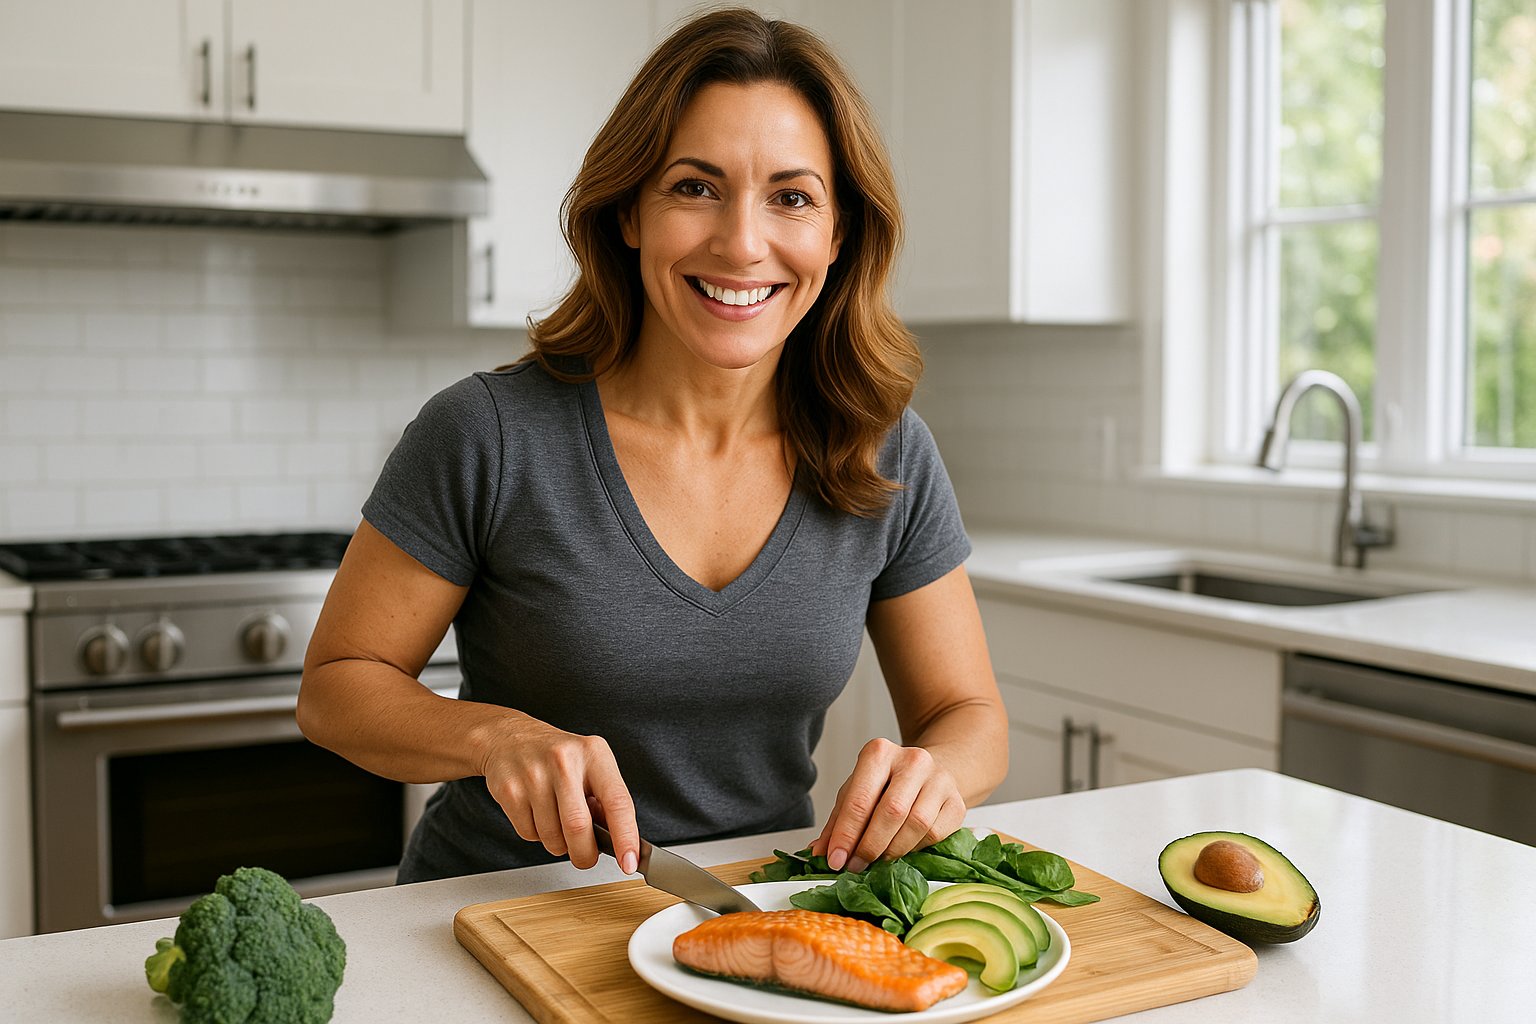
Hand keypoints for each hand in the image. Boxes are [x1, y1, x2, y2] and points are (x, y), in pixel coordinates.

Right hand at [478, 713, 639, 872]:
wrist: (509, 738)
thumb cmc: (557, 757)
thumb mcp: (590, 766)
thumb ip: (604, 800)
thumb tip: (617, 842)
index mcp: (593, 753)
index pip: (617, 802)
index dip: (625, 837)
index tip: (630, 862)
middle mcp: (564, 760)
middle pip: (579, 827)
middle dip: (585, 854)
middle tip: (585, 856)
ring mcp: (534, 774)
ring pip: (552, 837)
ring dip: (558, 844)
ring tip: (556, 820)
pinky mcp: (510, 790)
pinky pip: (528, 834)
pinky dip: (536, 835)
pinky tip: (536, 812)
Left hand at [809, 737, 967, 872]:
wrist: (931, 773)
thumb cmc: (888, 784)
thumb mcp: (857, 792)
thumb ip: (838, 821)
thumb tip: (819, 852)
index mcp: (880, 752)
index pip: (860, 798)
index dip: (845, 834)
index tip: (834, 859)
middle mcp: (913, 760)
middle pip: (890, 812)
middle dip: (869, 846)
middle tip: (855, 866)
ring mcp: (939, 780)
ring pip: (916, 824)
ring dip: (892, 851)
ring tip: (876, 862)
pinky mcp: (957, 802)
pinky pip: (935, 834)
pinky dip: (914, 849)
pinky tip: (901, 851)